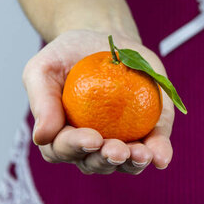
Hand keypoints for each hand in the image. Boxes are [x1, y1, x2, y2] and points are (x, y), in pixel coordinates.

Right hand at [22, 29, 174, 174]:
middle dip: (106, 160)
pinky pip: (154, 147)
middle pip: (95, 163)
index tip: (92, 137)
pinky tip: (161, 156)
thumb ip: (42, 100)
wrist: (105, 39)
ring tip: (142, 154)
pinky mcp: (148, 131)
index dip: (76, 147)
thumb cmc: (68, 55)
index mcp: (60, 134)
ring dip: (133, 163)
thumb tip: (42, 136)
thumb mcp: (44, 68)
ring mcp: (121, 141)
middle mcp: (90, 146)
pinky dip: (159, 153)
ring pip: (125, 163)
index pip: (63, 149)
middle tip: (117, 150)